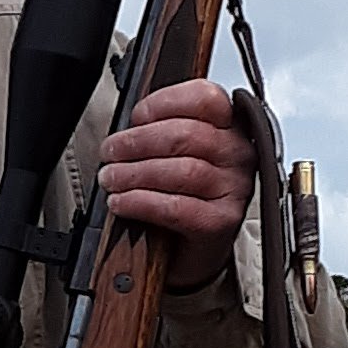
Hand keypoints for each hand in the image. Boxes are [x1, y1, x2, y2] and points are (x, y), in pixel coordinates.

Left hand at [98, 78, 253, 289]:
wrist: (192, 248)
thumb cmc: (182, 196)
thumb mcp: (174, 155)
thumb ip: (159, 132)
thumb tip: (126, 130)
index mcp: (228, 128)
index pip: (206, 99)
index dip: (165, 103)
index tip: (137, 116)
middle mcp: (237, 154)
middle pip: (187, 135)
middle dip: (138, 142)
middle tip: (110, 152)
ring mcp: (235, 188)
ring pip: (183, 170)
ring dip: (135, 173)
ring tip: (111, 179)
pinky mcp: (223, 221)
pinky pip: (177, 207)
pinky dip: (142, 203)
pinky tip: (122, 202)